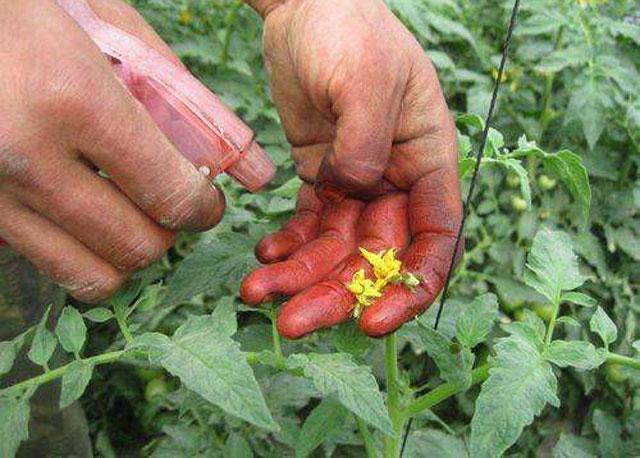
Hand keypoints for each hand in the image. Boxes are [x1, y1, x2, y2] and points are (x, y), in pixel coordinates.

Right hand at [0, 0, 223, 301]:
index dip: (203, 209)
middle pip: (136, 246)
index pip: (170, 195)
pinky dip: (76, 250)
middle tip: (168, 206)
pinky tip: (78, 211)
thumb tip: (246, 164)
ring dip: (124, 253)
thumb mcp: (107, 26)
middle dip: (168, 233)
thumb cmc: (28, 10)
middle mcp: (29, 157)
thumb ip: (177, 93)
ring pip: (89, 275)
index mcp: (76, 100)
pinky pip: (44, 262)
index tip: (207, 203)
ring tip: (126, 214)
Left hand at [241, 0, 461, 337]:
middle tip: (292, 324)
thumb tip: (352, 189)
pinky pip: (306, 224)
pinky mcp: (319, 176)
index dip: (411, 288)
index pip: (434, 240)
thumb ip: (366, 140)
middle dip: (335, 294)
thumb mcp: (366, 78)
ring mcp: (356, 181)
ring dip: (299, 278)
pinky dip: (286, 246)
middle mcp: (395, 181)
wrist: (305, 8)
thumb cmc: (349, 31)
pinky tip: (264, 256)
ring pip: (334, 249)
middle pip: (373, 256)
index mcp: (427, 162)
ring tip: (257, 294)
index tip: (373, 322)